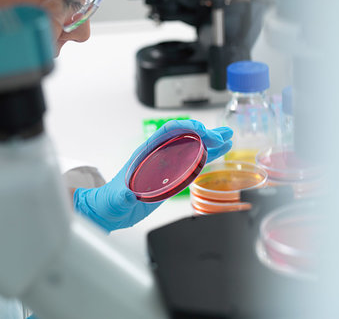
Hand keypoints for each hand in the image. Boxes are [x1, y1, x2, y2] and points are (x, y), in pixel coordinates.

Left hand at [73, 120, 232, 231]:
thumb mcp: (116, 199)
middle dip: (204, 133)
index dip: (185, 127)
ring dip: (210, 141)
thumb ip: (122, 197)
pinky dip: (208, 156)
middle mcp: (158, 155)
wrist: (111, 210)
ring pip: (191, 147)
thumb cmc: (111, 201)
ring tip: (228, 137)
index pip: (167, 132)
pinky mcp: (172, 176)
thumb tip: (127, 195)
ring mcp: (167, 165)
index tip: (202, 132)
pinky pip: (192, 162)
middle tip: (222, 136)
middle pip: (184, 136)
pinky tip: (220, 152)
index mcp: (146, 153)